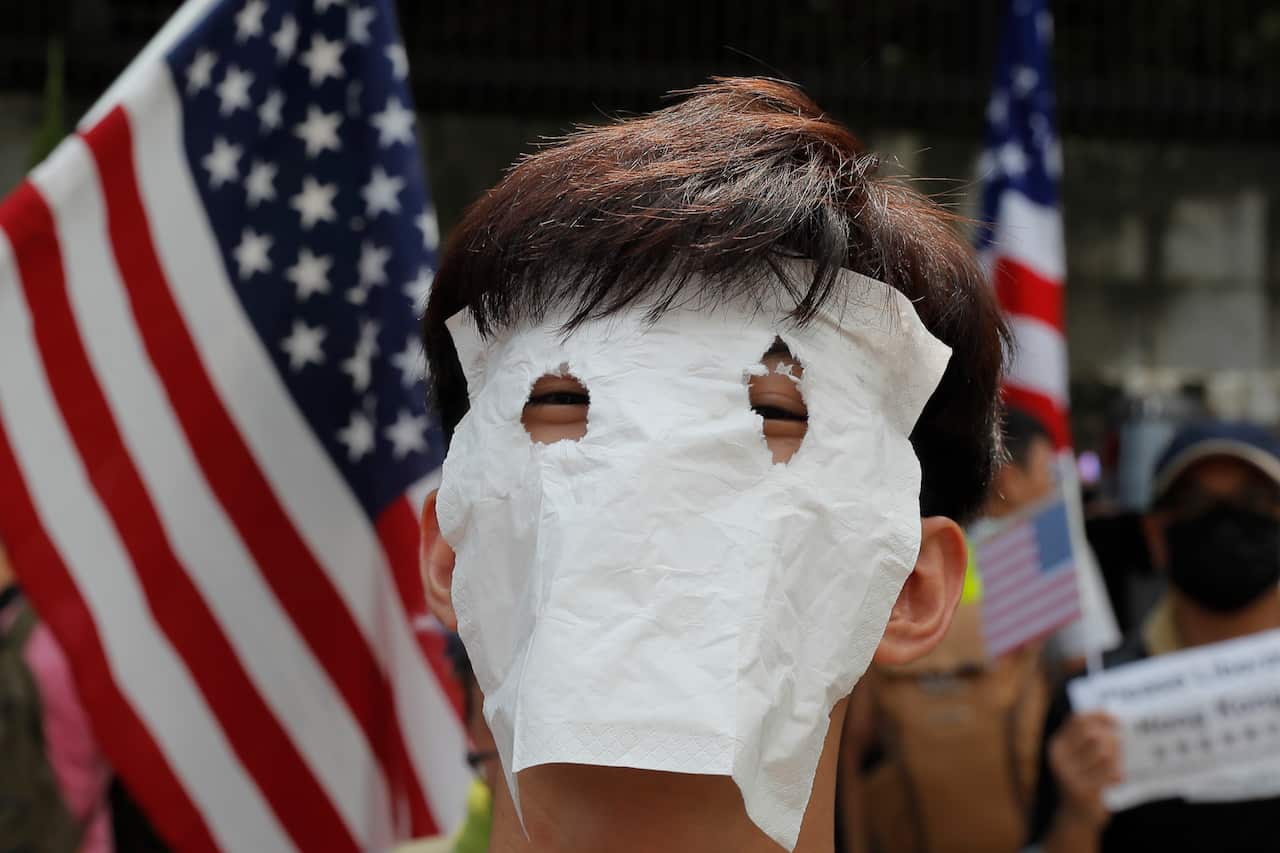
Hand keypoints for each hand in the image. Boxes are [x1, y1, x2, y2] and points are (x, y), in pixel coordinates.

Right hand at [1048, 710, 1122, 830]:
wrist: (1076, 818)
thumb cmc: (1084, 781)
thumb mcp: (1078, 757)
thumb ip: (1088, 738)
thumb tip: (1109, 714)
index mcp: (1056, 746)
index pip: (1078, 720)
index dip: (1099, 716)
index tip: (1116, 721)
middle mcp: (1059, 759)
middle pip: (1093, 734)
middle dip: (1111, 738)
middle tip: (1119, 747)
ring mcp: (1069, 776)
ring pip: (1104, 753)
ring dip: (1116, 758)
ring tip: (1116, 766)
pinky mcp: (1083, 792)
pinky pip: (1109, 773)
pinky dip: (1118, 774)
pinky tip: (1117, 780)